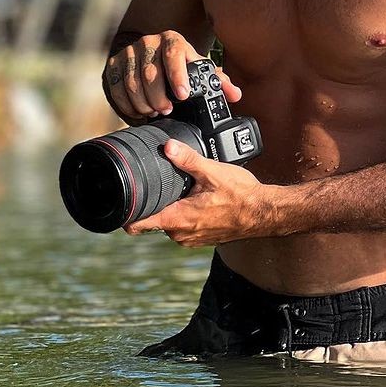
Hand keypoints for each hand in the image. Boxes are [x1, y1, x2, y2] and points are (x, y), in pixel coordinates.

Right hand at [104, 31, 241, 124]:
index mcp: (172, 40)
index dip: (177, 76)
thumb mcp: (197, 68)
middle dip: (159, 98)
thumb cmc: (179, 64)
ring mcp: (129, 53)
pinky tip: (137, 112)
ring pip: (132, 83)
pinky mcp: (113, 64)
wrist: (149, 51)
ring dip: (143, 103)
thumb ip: (217, 81)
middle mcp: (149, 43)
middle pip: (150, 74)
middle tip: (166, 111)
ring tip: (153, 112)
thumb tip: (234, 95)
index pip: (174, 54)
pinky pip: (116, 88)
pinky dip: (126, 105)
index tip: (182, 96)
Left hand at [123, 140, 275, 245]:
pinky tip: (198, 199)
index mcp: (178, 219)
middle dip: (155, 201)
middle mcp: (180, 234)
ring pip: (169, 221)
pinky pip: (183, 225)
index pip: (137, 224)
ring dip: (172, 206)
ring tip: (185, 189)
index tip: (121, 199)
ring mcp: (190, 239)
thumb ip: (188, 159)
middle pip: (153, 218)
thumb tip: (167, 147)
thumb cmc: (242, 196)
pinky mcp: (200, 238)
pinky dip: (185, 212)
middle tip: (163, 181)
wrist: (265, 213)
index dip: (125, 212)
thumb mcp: (213, 172)